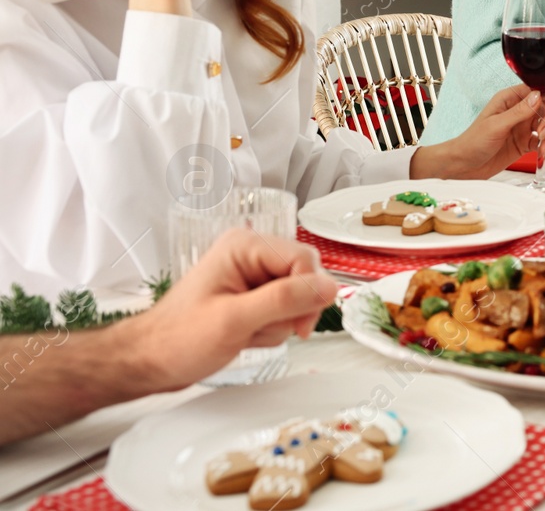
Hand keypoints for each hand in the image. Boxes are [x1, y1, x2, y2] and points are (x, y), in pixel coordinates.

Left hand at [130, 228, 335, 390]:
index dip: (308, 293)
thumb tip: (330, 287)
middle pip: (305, 277)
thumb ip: (284, 300)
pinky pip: (285, 311)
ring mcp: (252, 277)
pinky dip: (271, 330)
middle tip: (261, 329)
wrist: (150, 363)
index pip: (305, 259)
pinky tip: (246, 336)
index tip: (300, 325)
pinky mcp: (252, 297)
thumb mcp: (234, 320)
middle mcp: (251, 255)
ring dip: (278, 324)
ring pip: (297, 298)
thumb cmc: (177, 339)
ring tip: (245, 333)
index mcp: (245, 246)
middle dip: (290, 311)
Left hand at [411, 85, 544, 178]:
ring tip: (544, 147)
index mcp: (509, 100)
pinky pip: (542, 143)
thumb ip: (519, 111)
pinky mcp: (525, 144)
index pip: (536, 89)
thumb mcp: (496, 125)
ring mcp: (522, 128)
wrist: (464, 165)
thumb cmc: (473, 141)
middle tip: (543, 131)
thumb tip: (538, 95)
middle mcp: (518, 112)